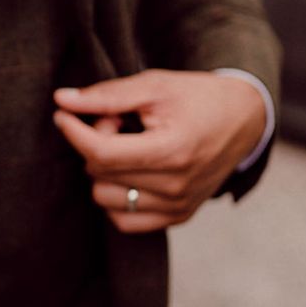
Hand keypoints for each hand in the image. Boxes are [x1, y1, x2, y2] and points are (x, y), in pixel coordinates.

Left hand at [53, 69, 265, 232]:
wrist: (245, 120)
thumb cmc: (196, 98)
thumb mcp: (154, 86)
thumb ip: (106, 95)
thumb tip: (61, 100)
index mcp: (172, 150)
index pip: (101, 153)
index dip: (74, 132)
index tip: (62, 115)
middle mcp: (176, 185)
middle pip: (99, 174)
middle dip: (96, 144)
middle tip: (117, 123)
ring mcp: (178, 206)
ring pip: (104, 199)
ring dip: (105, 172)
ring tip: (129, 148)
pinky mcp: (178, 217)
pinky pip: (123, 220)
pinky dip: (116, 197)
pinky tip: (131, 172)